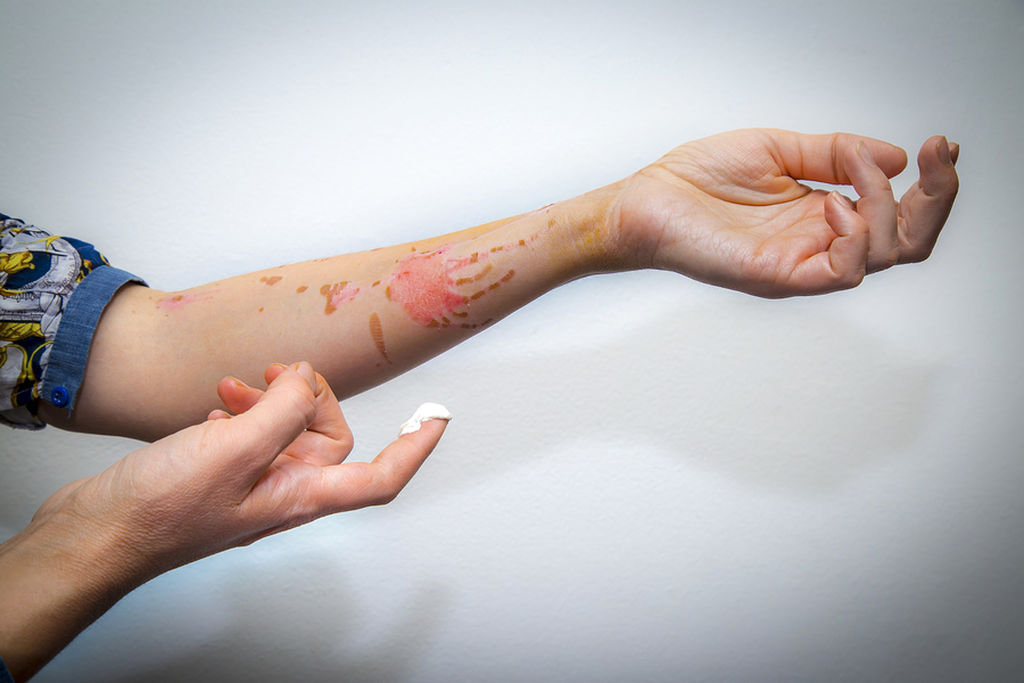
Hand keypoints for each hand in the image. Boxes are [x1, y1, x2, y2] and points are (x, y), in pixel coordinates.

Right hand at [33, 362, 447, 578]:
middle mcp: (282, 492)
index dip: (415, 448)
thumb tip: (307, 381)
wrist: (98, 533)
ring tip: (233, 385)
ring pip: (286, 431)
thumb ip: (283, 411)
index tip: (437, 417)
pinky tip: (216, 406)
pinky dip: (241, 412)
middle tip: (274, 374)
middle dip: (308, 396)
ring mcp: (251, 485)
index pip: (380, 476)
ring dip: (269, 399)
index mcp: (300, 496)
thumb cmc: (160, 511)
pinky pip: (251, 435)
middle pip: (328, 436)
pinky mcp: (220, 475)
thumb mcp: (234, 448)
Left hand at [612, 129, 958, 296]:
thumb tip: (895, 158)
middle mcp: (817, 244)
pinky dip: (853, 237)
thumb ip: (835, 154)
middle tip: (937, 158)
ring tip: (851, 173)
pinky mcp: (776, 275)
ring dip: (886, 207)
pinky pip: (838, 273)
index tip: (944, 147)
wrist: (646, 199)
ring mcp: (799, 263)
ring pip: (881, 257)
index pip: (898, 216)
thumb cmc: (698, 179)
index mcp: (822, 215)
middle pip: (906, 244)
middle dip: (935, 200)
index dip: (933, 187)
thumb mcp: (778, 150)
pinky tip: (833, 205)